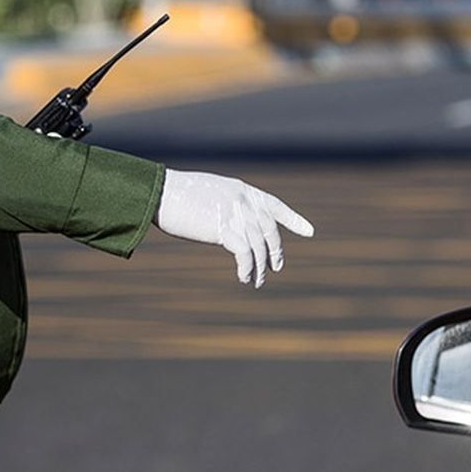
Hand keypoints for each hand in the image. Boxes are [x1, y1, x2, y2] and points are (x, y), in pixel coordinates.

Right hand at [154, 169, 314, 287]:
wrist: (160, 193)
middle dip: (276, 251)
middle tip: (276, 268)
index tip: (310, 232)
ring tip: (256, 281)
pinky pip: (245, 254)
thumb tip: (234, 225)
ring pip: (259, 246)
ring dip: (260, 267)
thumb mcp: (209, 194)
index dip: (293, 219)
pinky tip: (244, 278)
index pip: (275, 205)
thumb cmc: (177, 194)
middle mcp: (243, 200)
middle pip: (270, 230)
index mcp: (241, 190)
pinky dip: (247, 268)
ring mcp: (235, 214)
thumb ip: (227, 206)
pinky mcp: (224, 229)